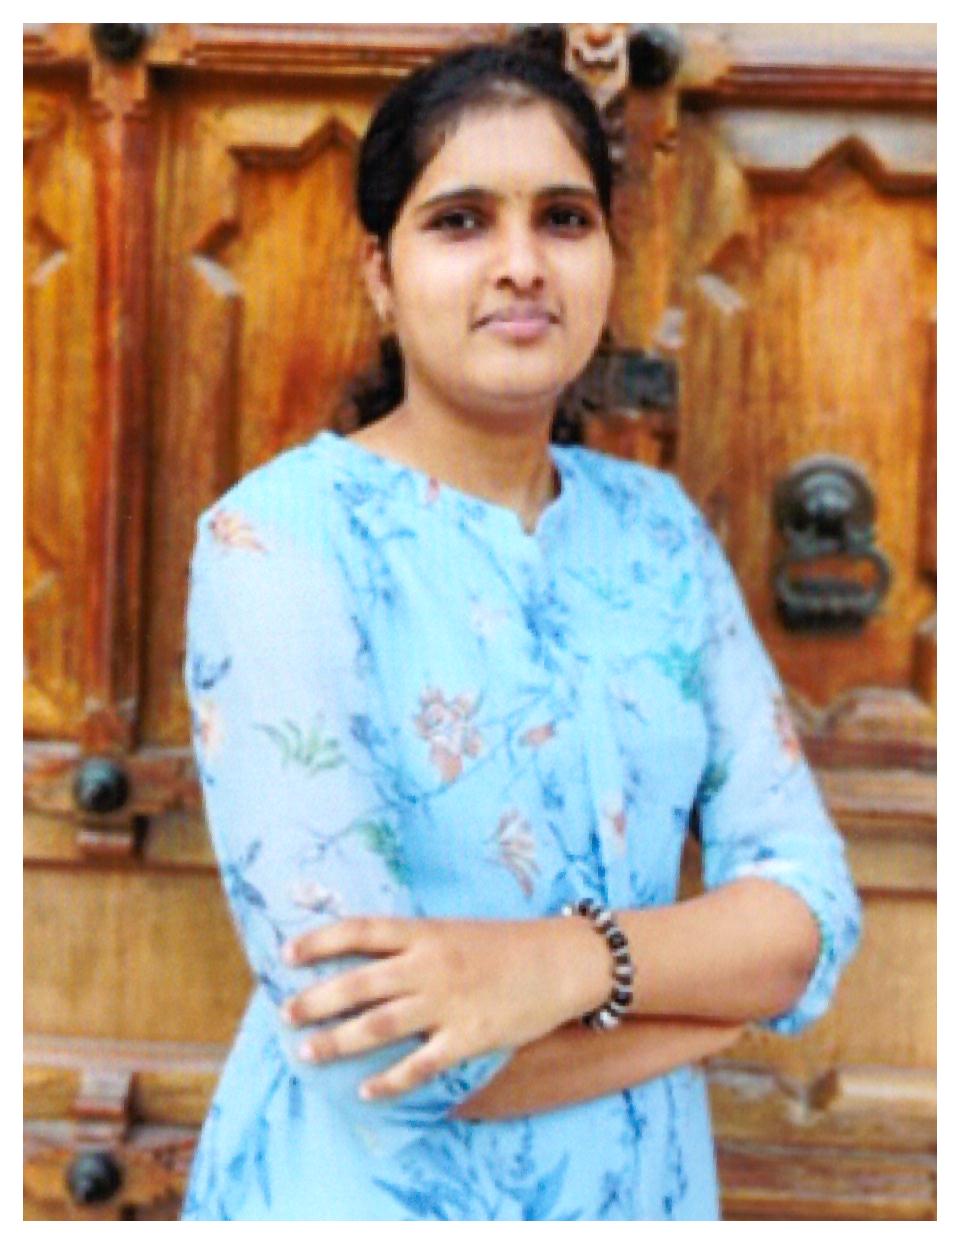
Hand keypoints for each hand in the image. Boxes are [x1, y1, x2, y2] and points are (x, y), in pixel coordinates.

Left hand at [279, 915, 611, 1100]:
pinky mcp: (468, 1037)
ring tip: (308, 1052)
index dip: (320, 940)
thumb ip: (413, 943)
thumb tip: (364, 956)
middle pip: (360, 982)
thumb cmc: (505, 945)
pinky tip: (366, 1090)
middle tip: (286, 1014)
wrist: (560, 961)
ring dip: (338, 1041)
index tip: (287, 953)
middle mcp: (430, 965)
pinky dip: (389, 1080)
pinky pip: (419, 1064)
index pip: (360, 930)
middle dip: (317, 1000)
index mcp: (425, 932)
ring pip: (379, 1025)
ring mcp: (448, 1002)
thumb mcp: (453, 929)